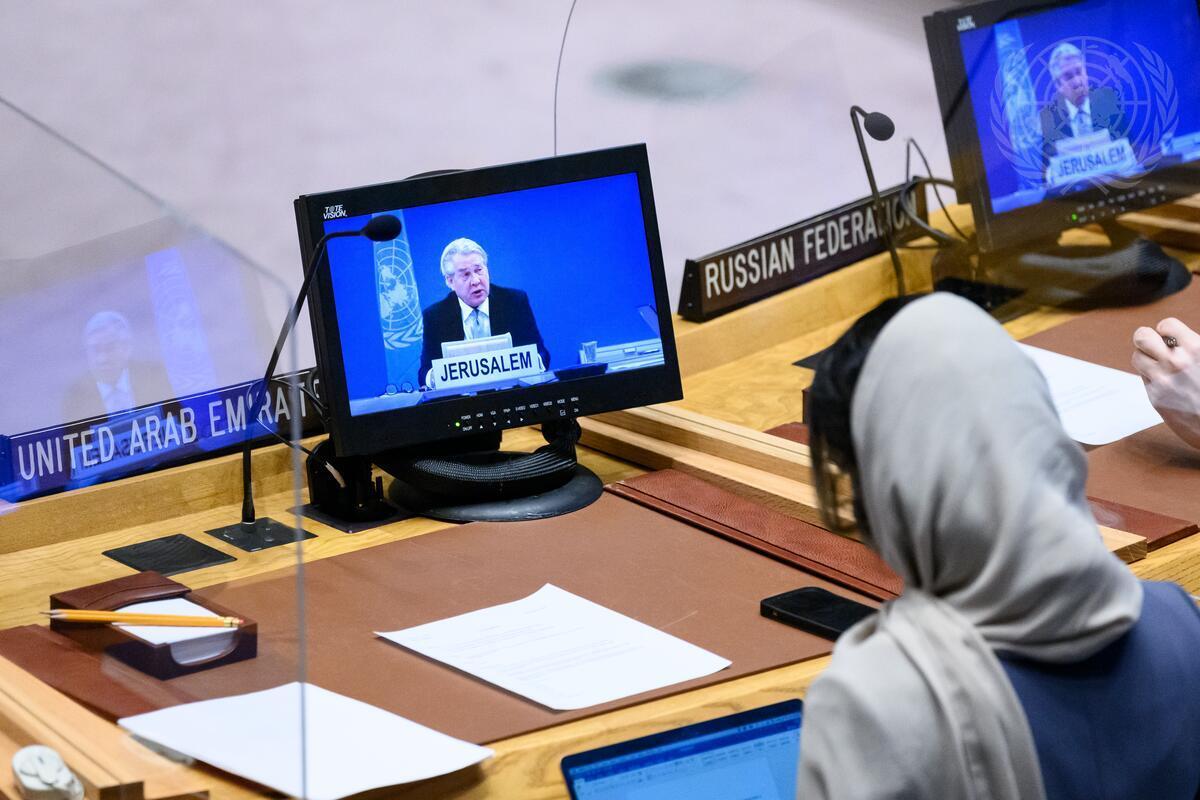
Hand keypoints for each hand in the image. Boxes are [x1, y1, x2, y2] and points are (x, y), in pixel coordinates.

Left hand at [1132, 318, 1199, 448]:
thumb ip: (1195, 347)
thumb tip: (1179, 338)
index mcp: (1196, 348)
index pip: (1166, 324)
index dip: (1167, 330)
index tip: (1171, 338)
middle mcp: (1176, 362)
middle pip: (1142, 337)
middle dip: (1146, 338)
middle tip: (1154, 346)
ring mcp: (1163, 381)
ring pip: (1137, 357)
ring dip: (1146, 358)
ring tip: (1160, 365)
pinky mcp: (1156, 397)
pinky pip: (1144, 378)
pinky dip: (1151, 377)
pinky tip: (1167, 383)